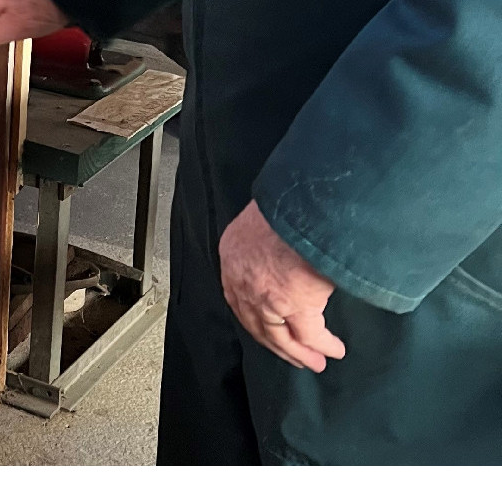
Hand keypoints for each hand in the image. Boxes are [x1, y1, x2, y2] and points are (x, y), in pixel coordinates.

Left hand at [219, 200, 345, 372]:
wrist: (304, 204)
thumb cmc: (287, 205)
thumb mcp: (262, 220)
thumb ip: (264, 241)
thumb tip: (278, 252)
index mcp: (232, 254)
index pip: (236, 296)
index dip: (253, 318)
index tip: (266, 331)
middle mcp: (243, 279)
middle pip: (258, 323)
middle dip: (277, 344)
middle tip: (295, 357)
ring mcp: (267, 297)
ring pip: (282, 336)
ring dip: (300, 352)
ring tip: (315, 362)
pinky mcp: (295, 306)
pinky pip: (311, 336)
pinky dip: (323, 345)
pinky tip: (333, 349)